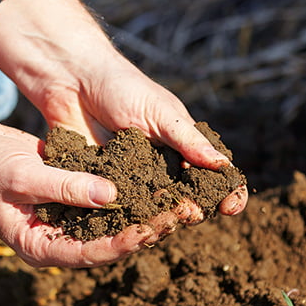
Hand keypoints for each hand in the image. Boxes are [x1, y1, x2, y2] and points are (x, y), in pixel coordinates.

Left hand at [0, 0, 247, 225]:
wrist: (72, 81)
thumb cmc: (121, 87)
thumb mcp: (159, 111)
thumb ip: (188, 138)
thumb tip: (224, 165)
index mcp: (182, 146)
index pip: (213, 174)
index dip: (227, 191)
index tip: (233, 205)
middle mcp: (161, 167)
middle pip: (185, 197)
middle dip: (194, 208)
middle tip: (194, 214)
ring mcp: (132, 179)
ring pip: (151, 208)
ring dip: (160, 217)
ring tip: (164, 222)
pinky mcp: (101, 185)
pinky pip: (115, 206)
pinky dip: (123, 216)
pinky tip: (126, 224)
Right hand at [0, 82, 172, 266]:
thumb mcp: (22, 175)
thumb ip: (66, 186)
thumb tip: (113, 196)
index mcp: (42, 247)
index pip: (93, 252)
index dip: (127, 241)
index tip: (157, 227)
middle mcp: (58, 238)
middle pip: (110, 241)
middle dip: (147, 227)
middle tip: (185, 211)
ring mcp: (64, 218)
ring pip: (112, 221)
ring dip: (144, 211)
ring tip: (180, 199)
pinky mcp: (69, 195)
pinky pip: (103, 198)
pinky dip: (127, 191)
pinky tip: (153, 180)